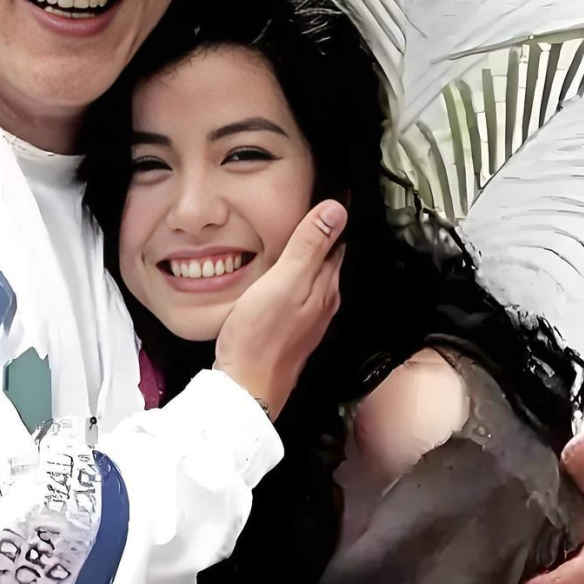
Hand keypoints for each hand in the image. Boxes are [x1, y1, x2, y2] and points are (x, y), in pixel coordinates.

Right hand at [213, 200, 345, 420]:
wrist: (246, 387)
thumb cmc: (260, 337)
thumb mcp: (283, 281)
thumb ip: (308, 245)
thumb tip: (336, 210)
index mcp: (323, 286)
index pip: (336, 241)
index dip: (332, 218)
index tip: (332, 197)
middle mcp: (323, 303)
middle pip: (328, 260)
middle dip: (323, 237)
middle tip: (316, 211)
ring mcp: (309, 321)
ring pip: (315, 280)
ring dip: (309, 260)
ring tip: (300, 240)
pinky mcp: (292, 333)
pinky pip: (301, 298)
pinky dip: (296, 282)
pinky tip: (283, 281)